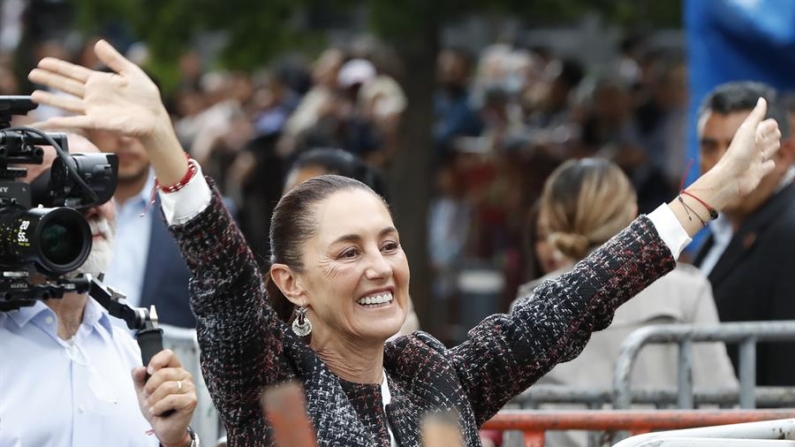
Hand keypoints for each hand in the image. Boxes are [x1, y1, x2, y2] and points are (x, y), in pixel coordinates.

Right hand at [28, 39, 167, 138]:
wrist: (155, 118)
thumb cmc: (146, 98)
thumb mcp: (131, 72)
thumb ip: (114, 60)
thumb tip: (98, 43)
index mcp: (101, 82)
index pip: (75, 72)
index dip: (59, 67)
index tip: (43, 61)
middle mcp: (94, 95)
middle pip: (67, 85)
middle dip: (49, 79)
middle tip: (32, 74)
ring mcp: (95, 109)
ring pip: (67, 103)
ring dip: (51, 99)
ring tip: (34, 95)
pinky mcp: (99, 122)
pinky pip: (78, 121)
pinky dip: (64, 121)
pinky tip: (51, 120)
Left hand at [133, 349, 197, 446]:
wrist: (162, 428)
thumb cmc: (156, 407)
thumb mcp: (143, 390)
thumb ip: (138, 377)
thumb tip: (139, 368)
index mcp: (175, 369)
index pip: (168, 355)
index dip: (156, 361)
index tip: (149, 372)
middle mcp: (185, 376)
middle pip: (163, 372)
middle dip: (149, 387)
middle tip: (148, 397)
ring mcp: (190, 388)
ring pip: (166, 387)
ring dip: (153, 400)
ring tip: (153, 407)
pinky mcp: (191, 401)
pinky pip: (171, 399)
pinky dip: (159, 407)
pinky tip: (158, 411)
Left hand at [690, 97, 780, 210]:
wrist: (729, 178)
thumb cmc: (737, 153)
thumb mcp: (748, 131)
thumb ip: (756, 116)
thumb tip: (762, 99)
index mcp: (751, 135)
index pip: (767, 126)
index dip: (770, 125)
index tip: (771, 125)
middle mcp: (754, 147)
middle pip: (769, 138)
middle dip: (772, 136)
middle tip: (770, 136)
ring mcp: (756, 160)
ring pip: (770, 151)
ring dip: (772, 148)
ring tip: (769, 148)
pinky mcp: (758, 173)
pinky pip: (768, 166)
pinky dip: (769, 165)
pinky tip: (768, 164)